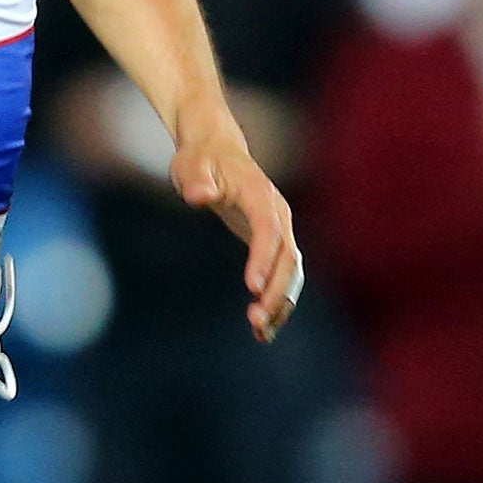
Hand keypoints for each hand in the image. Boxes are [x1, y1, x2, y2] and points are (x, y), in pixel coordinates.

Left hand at [170, 133, 302, 343]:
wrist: (216, 150)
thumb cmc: (200, 158)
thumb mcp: (191, 165)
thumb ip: (197, 180)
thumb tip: (199, 196)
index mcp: (261, 195)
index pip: (268, 231)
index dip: (263, 258)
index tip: (251, 287)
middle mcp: (279, 215)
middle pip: (287, 259)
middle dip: (275, 291)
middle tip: (255, 321)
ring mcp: (280, 230)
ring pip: (291, 273)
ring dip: (280, 303)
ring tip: (260, 332)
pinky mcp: (273, 244)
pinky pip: (283, 276)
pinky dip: (276, 301)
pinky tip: (262, 328)